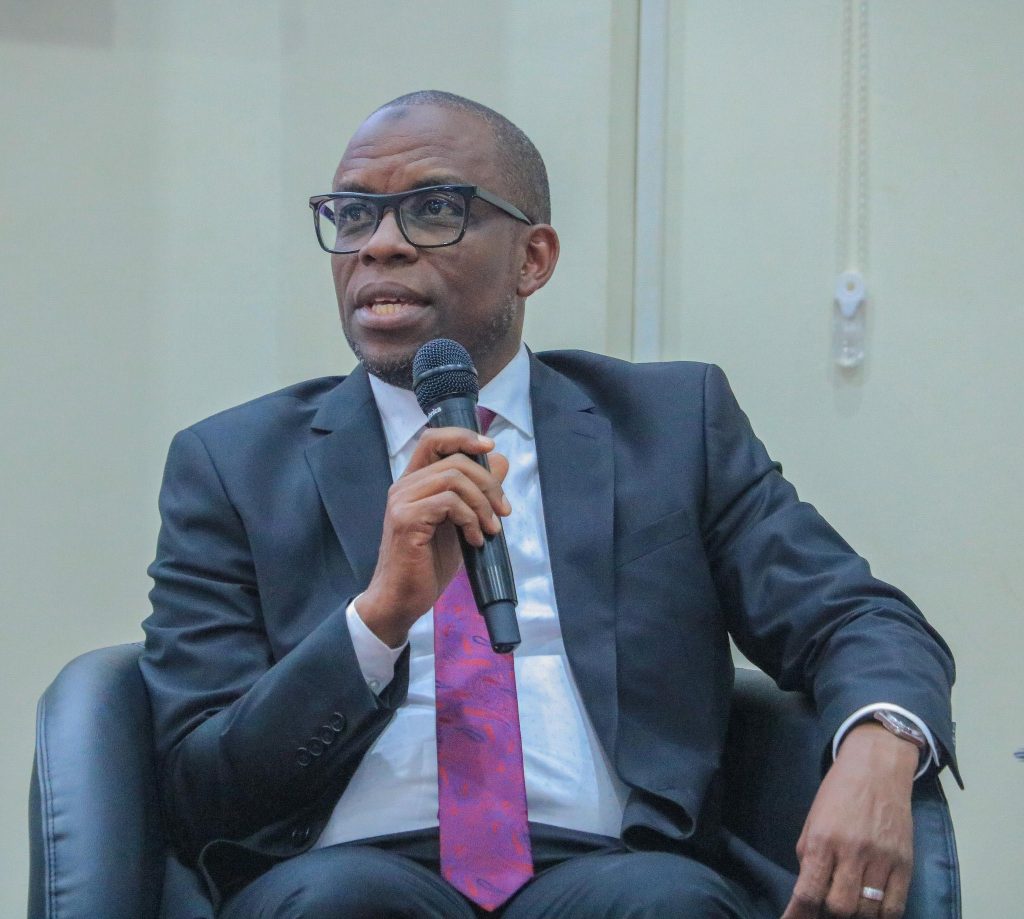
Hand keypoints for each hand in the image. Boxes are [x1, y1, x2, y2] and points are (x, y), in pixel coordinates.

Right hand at [356, 427, 509, 646]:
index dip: (464, 436)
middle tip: (503, 512)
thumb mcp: (460, 523)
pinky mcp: (407, 520)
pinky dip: (471, 520)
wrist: (402, 600)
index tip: (490, 447)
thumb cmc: (428, 564)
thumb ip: (476, 492)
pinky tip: (475, 541)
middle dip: (489, 484)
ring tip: (491, 531)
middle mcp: (404, 486)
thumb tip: (500, 461)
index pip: (435, 439)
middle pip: (455, 460)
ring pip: (455, 479)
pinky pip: (450, 503)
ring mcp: (403, 501)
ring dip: (483, 505)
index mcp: (415, 482)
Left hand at [782, 723, 918, 918]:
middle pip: (840, 907)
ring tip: (850, 902)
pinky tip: (872, 907)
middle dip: (829, 912)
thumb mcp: (813, 820)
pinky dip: (881, 915)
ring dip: (855, 914)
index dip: (798, 915)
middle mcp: (852, 851)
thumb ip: (810, 857)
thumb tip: (808, 894)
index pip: (809, 891)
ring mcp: (882, 859)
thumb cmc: (838, 793)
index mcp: (823, 839)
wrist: (877, 769)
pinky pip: (894, 907)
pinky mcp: (905, 863)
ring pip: (867, 911)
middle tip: (826, 903)